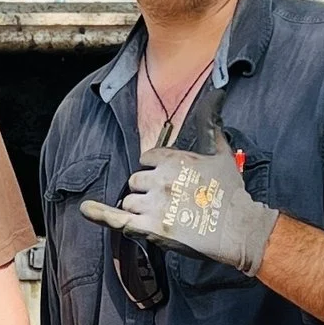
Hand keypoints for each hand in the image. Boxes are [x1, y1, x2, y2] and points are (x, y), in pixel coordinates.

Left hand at [79, 124, 277, 275]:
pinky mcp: (150, 227)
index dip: (153, 170)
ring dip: (139, 209)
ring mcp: (153, 204)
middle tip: (166, 203)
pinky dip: (101, 214)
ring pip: (129, 201)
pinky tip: (87, 210)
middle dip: (146, 191)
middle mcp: (160, 178)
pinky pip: (118, 219)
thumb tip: (216, 96)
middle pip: (135, 181)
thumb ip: (212, 127)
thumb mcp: (222, 154)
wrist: (237, 228)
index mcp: (173, 159)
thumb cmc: (231, 193)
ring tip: (161, 216)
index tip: (165, 181)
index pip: (146, 159)